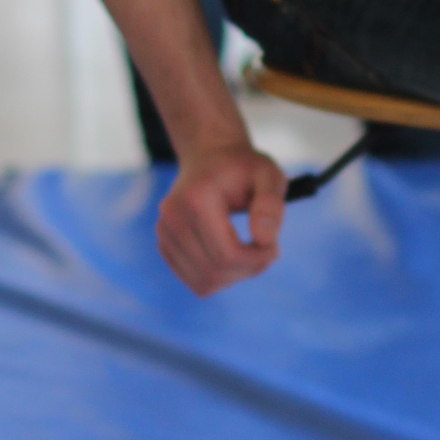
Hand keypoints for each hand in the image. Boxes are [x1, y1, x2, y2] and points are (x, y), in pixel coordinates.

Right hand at [156, 136, 287, 295]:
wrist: (210, 157)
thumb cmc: (244, 168)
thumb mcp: (269, 175)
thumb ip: (271, 204)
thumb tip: (265, 240)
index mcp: (196, 199)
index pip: (227, 254)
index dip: (257, 259)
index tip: (275, 247)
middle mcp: (172, 217)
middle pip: (215, 272)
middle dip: (249, 269)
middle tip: (267, 250)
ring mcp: (164, 233)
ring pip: (204, 282)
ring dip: (236, 276)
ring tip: (252, 252)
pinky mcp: (164, 245)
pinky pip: (196, 282)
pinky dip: (221, 277)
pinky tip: (234, 255)